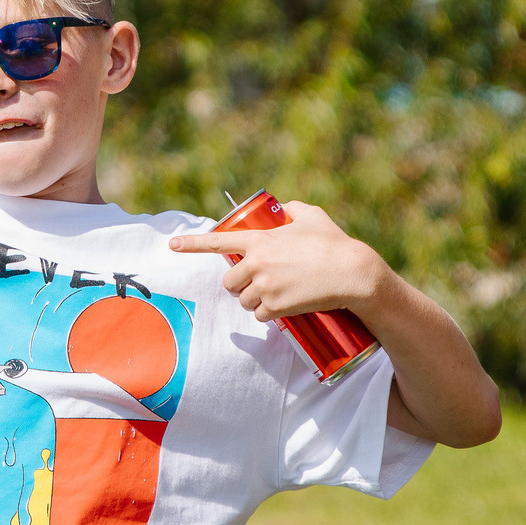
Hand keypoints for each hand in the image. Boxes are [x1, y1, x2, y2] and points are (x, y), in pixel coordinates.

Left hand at [167, 200, 389, 321]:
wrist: (352, 273)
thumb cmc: (334, 243)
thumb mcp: (311, 216)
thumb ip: (291, 210)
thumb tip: (282, 208)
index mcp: (260, 240)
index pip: (217, 241)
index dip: (192, 244)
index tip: (173, 245)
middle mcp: (256, 263)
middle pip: (229, 281)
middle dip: (240, 284)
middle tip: (260, 282)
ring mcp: (264, 287)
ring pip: (243, 300)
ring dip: (254, 300)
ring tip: (278, 293)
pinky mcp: (275, 308)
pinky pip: (259, 316)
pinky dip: (268, 315)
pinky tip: (284, 307)